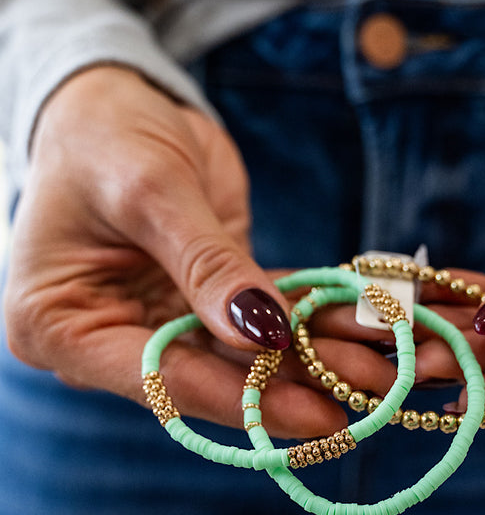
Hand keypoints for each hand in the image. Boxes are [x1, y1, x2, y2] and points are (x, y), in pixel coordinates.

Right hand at [2, 66, 354, 436]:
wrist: (113, 100)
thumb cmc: (102, 135)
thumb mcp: (149, 190)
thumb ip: (205, 265)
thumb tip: (261, 336)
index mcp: (63, 327)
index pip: (160, 379)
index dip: (243, 399)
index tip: (317, 413)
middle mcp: (112, 339)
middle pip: (213, 376)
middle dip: (298, 384)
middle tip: (374, 394)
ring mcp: (161, 322)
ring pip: (249, 353)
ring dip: (321, 356)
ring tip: (392, 368)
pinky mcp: (205, 301)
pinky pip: (265, 316)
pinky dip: (314, 318)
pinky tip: (371, 327)